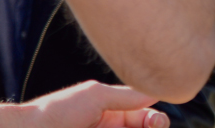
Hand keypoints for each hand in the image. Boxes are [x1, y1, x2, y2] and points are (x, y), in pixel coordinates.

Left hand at [0, 81, 168, 127]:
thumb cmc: (58, 111)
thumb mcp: (96, 95)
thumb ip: (127, 95)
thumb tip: (156, 91)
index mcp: (113, 112)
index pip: (146, 117)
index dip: (156, 120)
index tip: (156, 123)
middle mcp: (111, 127)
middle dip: (153, 127)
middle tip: (152, 127)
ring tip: (144, 127)